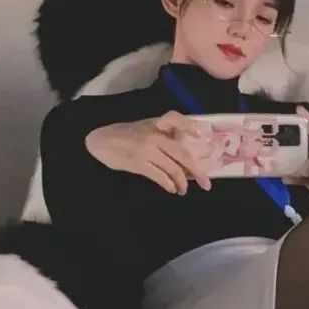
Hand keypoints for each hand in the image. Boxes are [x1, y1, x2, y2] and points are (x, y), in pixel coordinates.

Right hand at [85, 110, 211, 194]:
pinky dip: (169, 184)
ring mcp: (146, 150)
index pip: (175, 118)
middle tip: (206, 183)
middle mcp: (154, 136)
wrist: (101, 141)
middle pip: (182, 153)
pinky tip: (172, 189)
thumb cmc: (129, 134)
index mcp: (157, 124)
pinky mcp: (137, 163)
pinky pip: (159, 176)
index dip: (189, 125)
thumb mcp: (147, 127)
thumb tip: (189, 156)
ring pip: (172, 168)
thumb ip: (166, 135)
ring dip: (182, 182)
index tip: (201, 134)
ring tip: (184, 190)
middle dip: (197, 171)